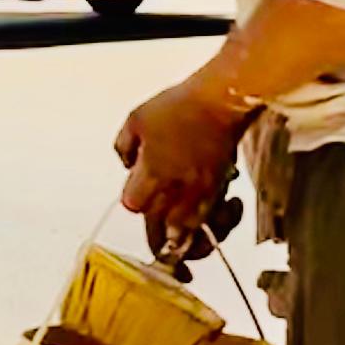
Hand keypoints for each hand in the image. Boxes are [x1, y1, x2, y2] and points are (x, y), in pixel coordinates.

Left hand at [114, 75, 249, 265]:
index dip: (135, 199)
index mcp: (149, 178)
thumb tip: (128, 164)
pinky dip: (218, 226)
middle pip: (161, 233)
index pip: (134, 207)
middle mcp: (173, 194)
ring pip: (190, 236)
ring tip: (187, 240)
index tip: (137, 190)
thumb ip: (124, 146)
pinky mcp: (220, 192)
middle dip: (159, 237)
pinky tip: (220, 216)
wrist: (219, 103)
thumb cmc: (177, 108)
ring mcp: (199, 196)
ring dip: (187, 240)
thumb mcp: (136, 120)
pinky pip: (218, 223)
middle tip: (161, 238)